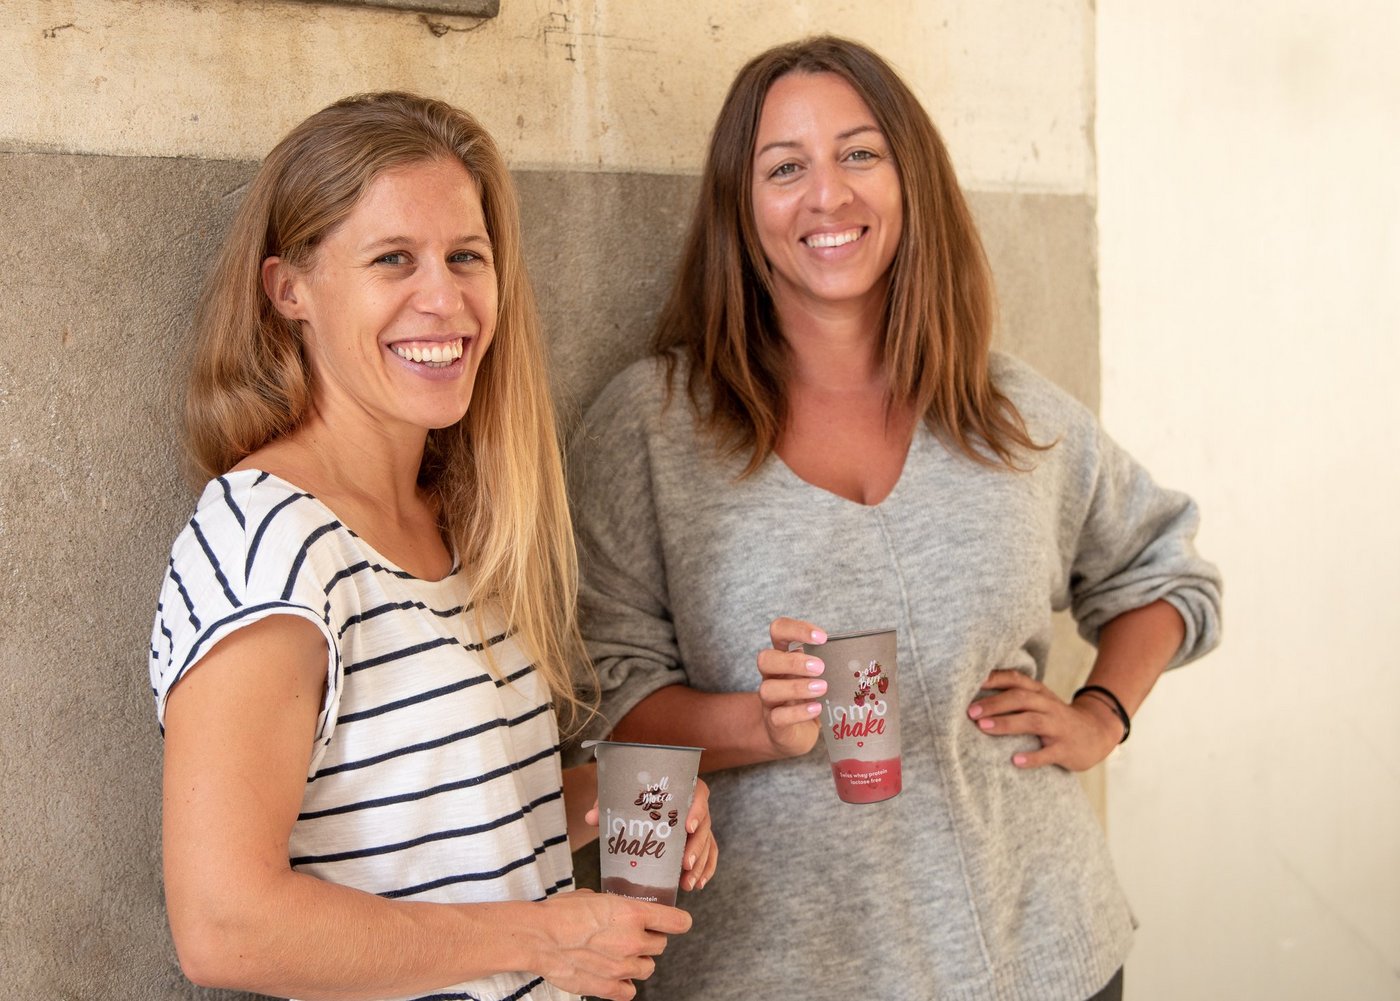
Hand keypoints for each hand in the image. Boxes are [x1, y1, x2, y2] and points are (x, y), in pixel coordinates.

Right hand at [537, 890, 690, 999]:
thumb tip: (618, 911)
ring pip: (648, 969)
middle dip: (649, 940)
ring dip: (638, 962)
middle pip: (661, 945)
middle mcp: (633, 941)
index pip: (677, 921)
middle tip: (632, 935)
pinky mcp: (608, 988)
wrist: (538, 937)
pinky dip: (624, 985)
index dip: (678, 921)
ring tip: (620, 955)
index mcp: (632, 913)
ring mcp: (622, 967)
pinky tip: (613, 975)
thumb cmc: (560, 913)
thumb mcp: (593, 897)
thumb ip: (615, 907)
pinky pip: (630, 991)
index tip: (676, 922)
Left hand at [583, 782, 716, 891]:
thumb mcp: (622, 793)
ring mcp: (699, 824)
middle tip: (685, 864)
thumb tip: (591, 818)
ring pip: (708, 843)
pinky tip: (697, 885)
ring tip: (688, 884)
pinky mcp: (699, 839)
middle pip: (704, 825)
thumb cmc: (636, 792)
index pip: (698, 794)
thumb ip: (607, 802)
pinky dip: (705, 870)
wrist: (643, 793)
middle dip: (697, 847)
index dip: (696, 810)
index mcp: (683, 787)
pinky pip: (709, 854)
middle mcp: (695, 805)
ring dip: (700, 865)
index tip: (687, 826)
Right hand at [756, 617, 828, 759]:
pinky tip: (816, 709)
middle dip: (793, 661)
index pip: (779, 630)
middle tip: (820, 667)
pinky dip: (798, 712)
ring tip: (822, 688)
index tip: (822, 638)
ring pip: (768, 689)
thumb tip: (865, 654)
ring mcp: (770, 700)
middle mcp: (772, 676)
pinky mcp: (774, 723)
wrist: (792, 734)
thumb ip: (830, 663)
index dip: (796, 629)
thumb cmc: (810, 698)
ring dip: (797, 687)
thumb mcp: (818, 675)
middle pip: (765, 659)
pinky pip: (778, 717)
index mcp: (783, 656)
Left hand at [966, 669, 1120, 771]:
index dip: (994, 679)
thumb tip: (973, 694)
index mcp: (1039, 692)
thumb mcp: (1039, 701)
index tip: (970, 682)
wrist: (1097, 733)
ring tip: (983, 727)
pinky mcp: (1066, 749)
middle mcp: (1048, 706)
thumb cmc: (1055, 717)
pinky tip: (1015, 761)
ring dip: (1007, 723)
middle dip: (994, 703)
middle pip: (1020, 698)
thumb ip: (1013, 695)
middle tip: (970, 711)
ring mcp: (1059, 727)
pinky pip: (1049, 753)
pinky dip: (1032, 757)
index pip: (1016, 679)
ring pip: (1032, 721)